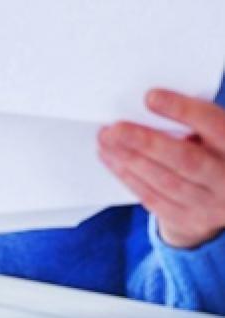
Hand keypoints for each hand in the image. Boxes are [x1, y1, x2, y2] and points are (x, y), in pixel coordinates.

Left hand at [98, 89, 224, 248]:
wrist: (222, 193)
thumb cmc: (209, 147)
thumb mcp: (209, 131)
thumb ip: (190, 120)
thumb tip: (146, 103)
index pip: (214, 126)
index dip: (183, 110)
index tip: (150, 97)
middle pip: (186, 160)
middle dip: (146, 142)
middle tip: (114, 128)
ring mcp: (211, 205)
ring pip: (166, 182)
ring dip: (130, 159)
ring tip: (105, 139)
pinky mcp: (190, 220)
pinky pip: (154, 198)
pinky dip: (128, 176)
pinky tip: (110, 158)